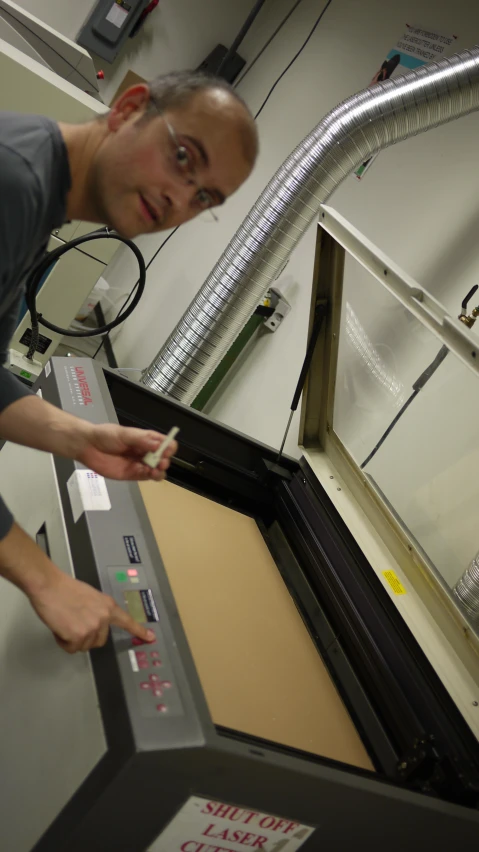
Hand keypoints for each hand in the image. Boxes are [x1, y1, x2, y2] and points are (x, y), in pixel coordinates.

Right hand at [0, 523, 153, 653]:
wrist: (50, 586)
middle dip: (86, 637)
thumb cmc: (65, 589)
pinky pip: (71, 648)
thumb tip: (95, 623)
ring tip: (64, 622)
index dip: (139, 631)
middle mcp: (104, 618)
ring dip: (73, 639)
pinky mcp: (78, 636)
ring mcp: (92, 628)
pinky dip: (63, 641)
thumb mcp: (90, 597)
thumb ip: (97, 610)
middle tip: (73, 622)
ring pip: (83, 646)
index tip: (151, 638)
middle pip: (99, 641)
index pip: (127, 621)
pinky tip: (59, 627)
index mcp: (108, 606)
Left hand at [77, 424, 177, 480]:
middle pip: (163, 457)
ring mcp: (139, 464)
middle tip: (161, 462)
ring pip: (157, 469)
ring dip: (160, 470)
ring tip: (155, 470)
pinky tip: (150, 474)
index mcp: (145, 439)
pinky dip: (151, 476)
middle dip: (164, 460)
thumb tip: (158, 445)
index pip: (165, 442)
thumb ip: (141, 440)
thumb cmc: (105, 436)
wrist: (87, 446)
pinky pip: (146, 477)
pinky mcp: (132, 474)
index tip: (166, 450)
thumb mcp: (124, 434)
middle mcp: (145, 451)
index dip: (168, 446)